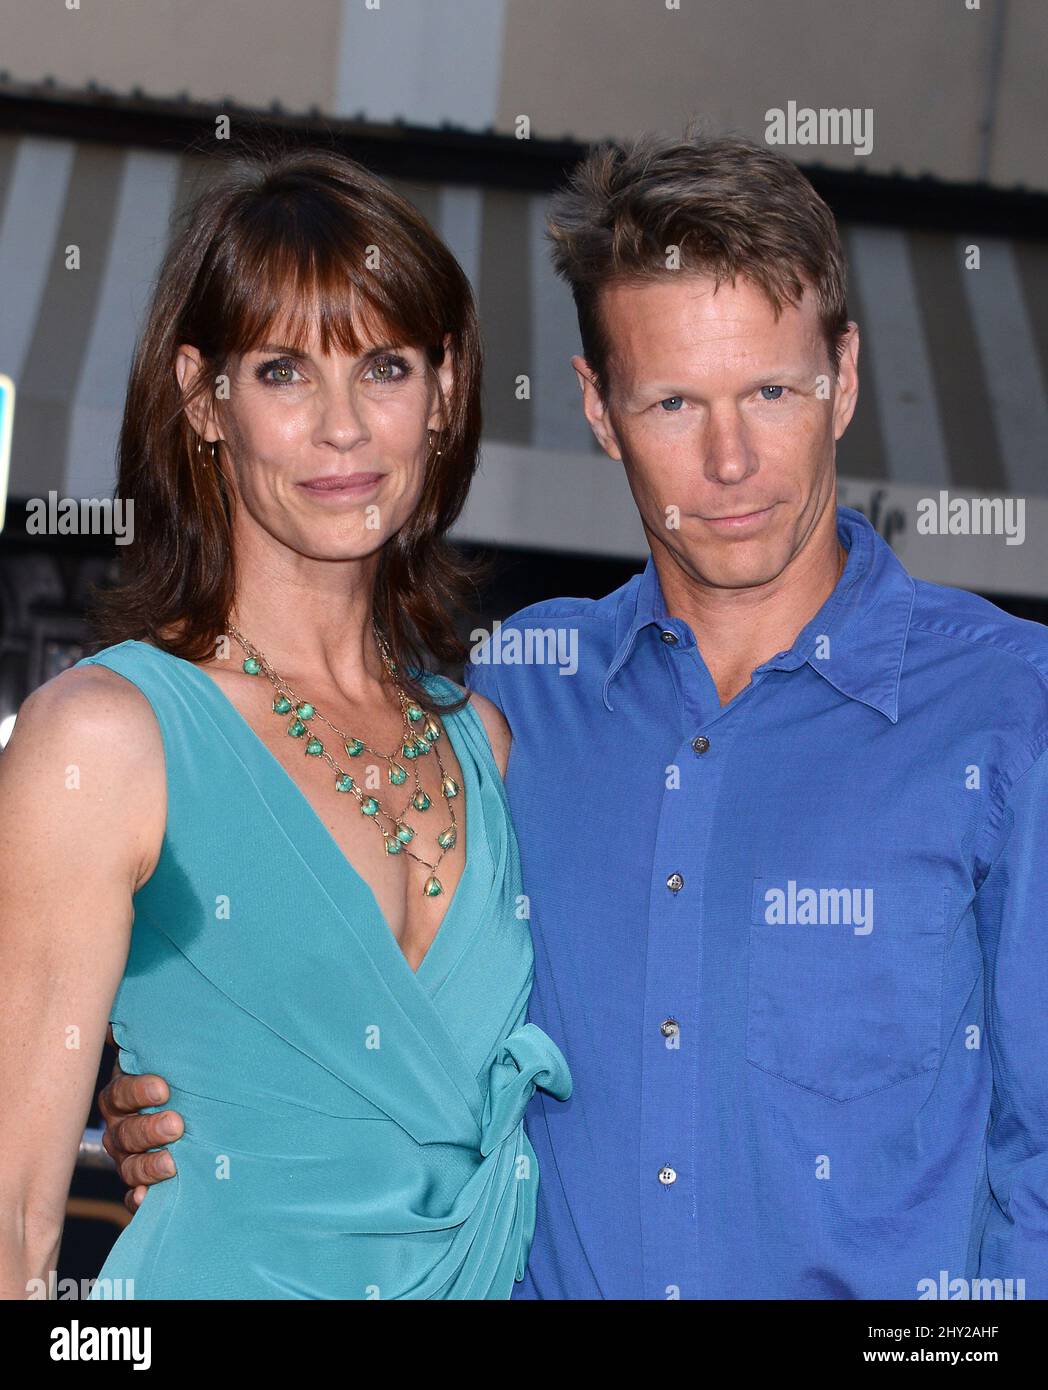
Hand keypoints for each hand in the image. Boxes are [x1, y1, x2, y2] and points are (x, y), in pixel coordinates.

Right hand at [99, 1026, 182, 1213]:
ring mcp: (127, 1156)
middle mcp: (120, 1126)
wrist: (189, 1107)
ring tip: (171, 1164)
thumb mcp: (166, 1055)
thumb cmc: (177, 1076)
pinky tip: (145, 1198)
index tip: (163, 1088)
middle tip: (176, 1125)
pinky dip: (138, 1198)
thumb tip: (128, 1012)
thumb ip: (153, 1037)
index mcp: (122, 1093)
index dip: (139, 1091)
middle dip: (149, 1129)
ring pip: (128, 1164)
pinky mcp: (139, 1182)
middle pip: (126, 1131)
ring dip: (148, 1165)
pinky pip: (132, 1195)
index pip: (122, 1093)